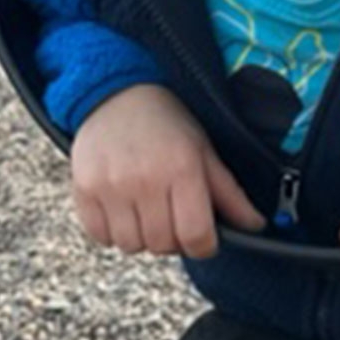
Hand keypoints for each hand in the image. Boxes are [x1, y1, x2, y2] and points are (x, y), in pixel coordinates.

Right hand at [70, 84, 264, 258]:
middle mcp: (145, 180)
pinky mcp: (83, 189)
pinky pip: (100, 237)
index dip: (204, 245)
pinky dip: (113, 231)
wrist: (119, 93)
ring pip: (131, 245)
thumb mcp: (204, 151)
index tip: (203, 237)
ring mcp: (110, 186)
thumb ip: (229, 194)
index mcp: (182, 168)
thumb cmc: (168, 123)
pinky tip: (123, 207)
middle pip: (162, 245)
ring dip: (143, 236)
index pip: (196, 236)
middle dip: (173, 238)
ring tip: (147, 208)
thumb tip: (256, 227)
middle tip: (173, 214)